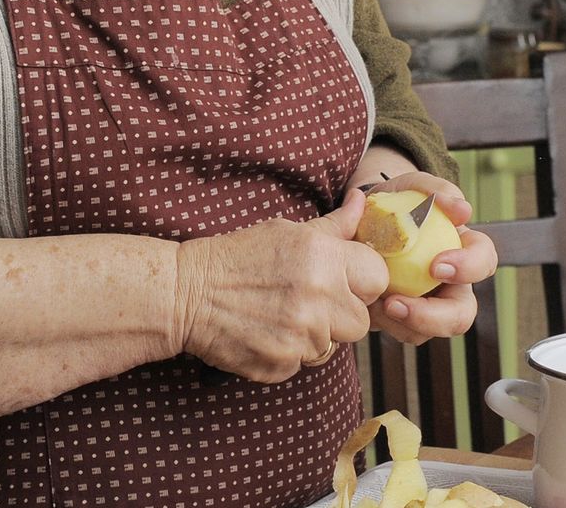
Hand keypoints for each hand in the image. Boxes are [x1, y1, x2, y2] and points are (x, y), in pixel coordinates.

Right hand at [173, 189, 388, 382]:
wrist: (188, 292)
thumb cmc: (239, 256)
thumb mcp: (287, 232)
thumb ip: (334, 225)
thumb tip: (363, 200)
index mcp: (324, 257)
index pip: (377, 278)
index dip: (363, 282)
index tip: (344, 282)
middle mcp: (318, 296)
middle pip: (361, 322)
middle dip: (341, 315)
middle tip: (310, 302)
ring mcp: (301, 335)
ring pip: (331, 346)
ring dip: (313, 336)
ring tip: (281, 314)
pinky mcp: (282, 364)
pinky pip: (303, 364)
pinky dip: (288, 353)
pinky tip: (265, 332)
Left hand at [362, 171, 498, 345]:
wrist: (362, 221)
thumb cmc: (397, 202)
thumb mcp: (412, 187)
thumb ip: (436, 190)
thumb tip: (462, 209)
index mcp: (463, 250)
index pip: (484, 261)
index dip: (468, 268)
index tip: (436, 265)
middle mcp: (451, 284)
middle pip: (462, 314)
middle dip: (434, 316)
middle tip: (397, 303)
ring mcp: (428, 305)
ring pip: (429, 332)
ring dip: (402, 322)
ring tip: (376, 303)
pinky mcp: (403, 319)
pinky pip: (401, 332)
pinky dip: (384, 323)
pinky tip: (367, 303)